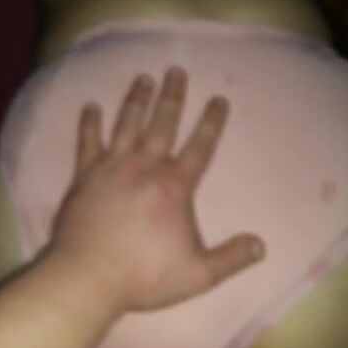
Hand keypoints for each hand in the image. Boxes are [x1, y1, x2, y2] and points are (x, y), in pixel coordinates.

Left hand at [50, 67, 264, 313]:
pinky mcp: (85, 176)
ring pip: (128, 124)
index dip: (212, 122)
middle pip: (163, 124)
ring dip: (137, 100)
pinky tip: (91, 106)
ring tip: (143, 77)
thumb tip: (261, 245)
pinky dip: (90, 123)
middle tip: (176, 70)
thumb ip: (231, 258)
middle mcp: (146, 167)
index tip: (219, 98)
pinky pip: (88, 142)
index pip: (200, 147)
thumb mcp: (198, 274)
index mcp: (175, 187)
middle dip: (172, 96)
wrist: (89, 277)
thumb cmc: (145, 275)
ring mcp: (113, 168)